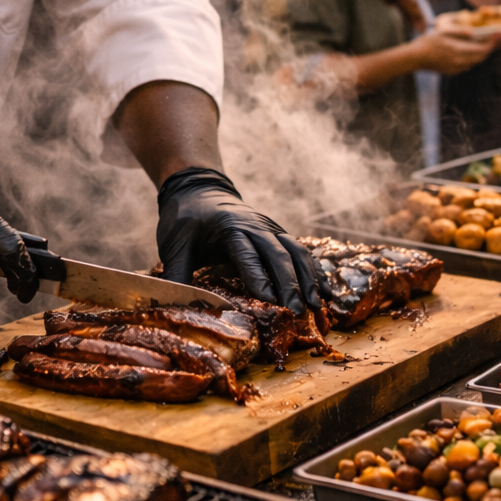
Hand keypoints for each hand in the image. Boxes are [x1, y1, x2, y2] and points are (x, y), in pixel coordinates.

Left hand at [157, 167, 321, 314]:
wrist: (199, 189)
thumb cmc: (185, 219)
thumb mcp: (174, 244)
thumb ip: (176, 274)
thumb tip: (173, 306)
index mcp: (229, 227)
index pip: (246, 253)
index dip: (258, 276)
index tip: (269, 299)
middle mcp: (256, 226)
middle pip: (278, 254)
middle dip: (290, 283)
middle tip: (298, 311)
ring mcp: (271, 229)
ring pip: (296, 252)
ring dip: (309, 278)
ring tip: (316, 306)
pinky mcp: (278, 235)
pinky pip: (302, 252)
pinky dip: (316, 272)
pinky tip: (327, 293)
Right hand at [410, 28, 500, 75]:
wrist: (416, 58)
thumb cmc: (428, 42)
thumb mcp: (444, 31)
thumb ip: (460, 32)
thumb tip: (474, 33)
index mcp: (459, 51)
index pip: (483, 49)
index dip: (494, 42)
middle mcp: (461, 62)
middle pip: (482, 56)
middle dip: (491, 47)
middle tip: (496, 37)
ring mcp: (457, 68)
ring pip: (476, 61)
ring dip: (482, 52)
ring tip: (486, 42)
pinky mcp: (453, 71)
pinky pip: (468, 64)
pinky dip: (473, 57)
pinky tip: (471, 49)